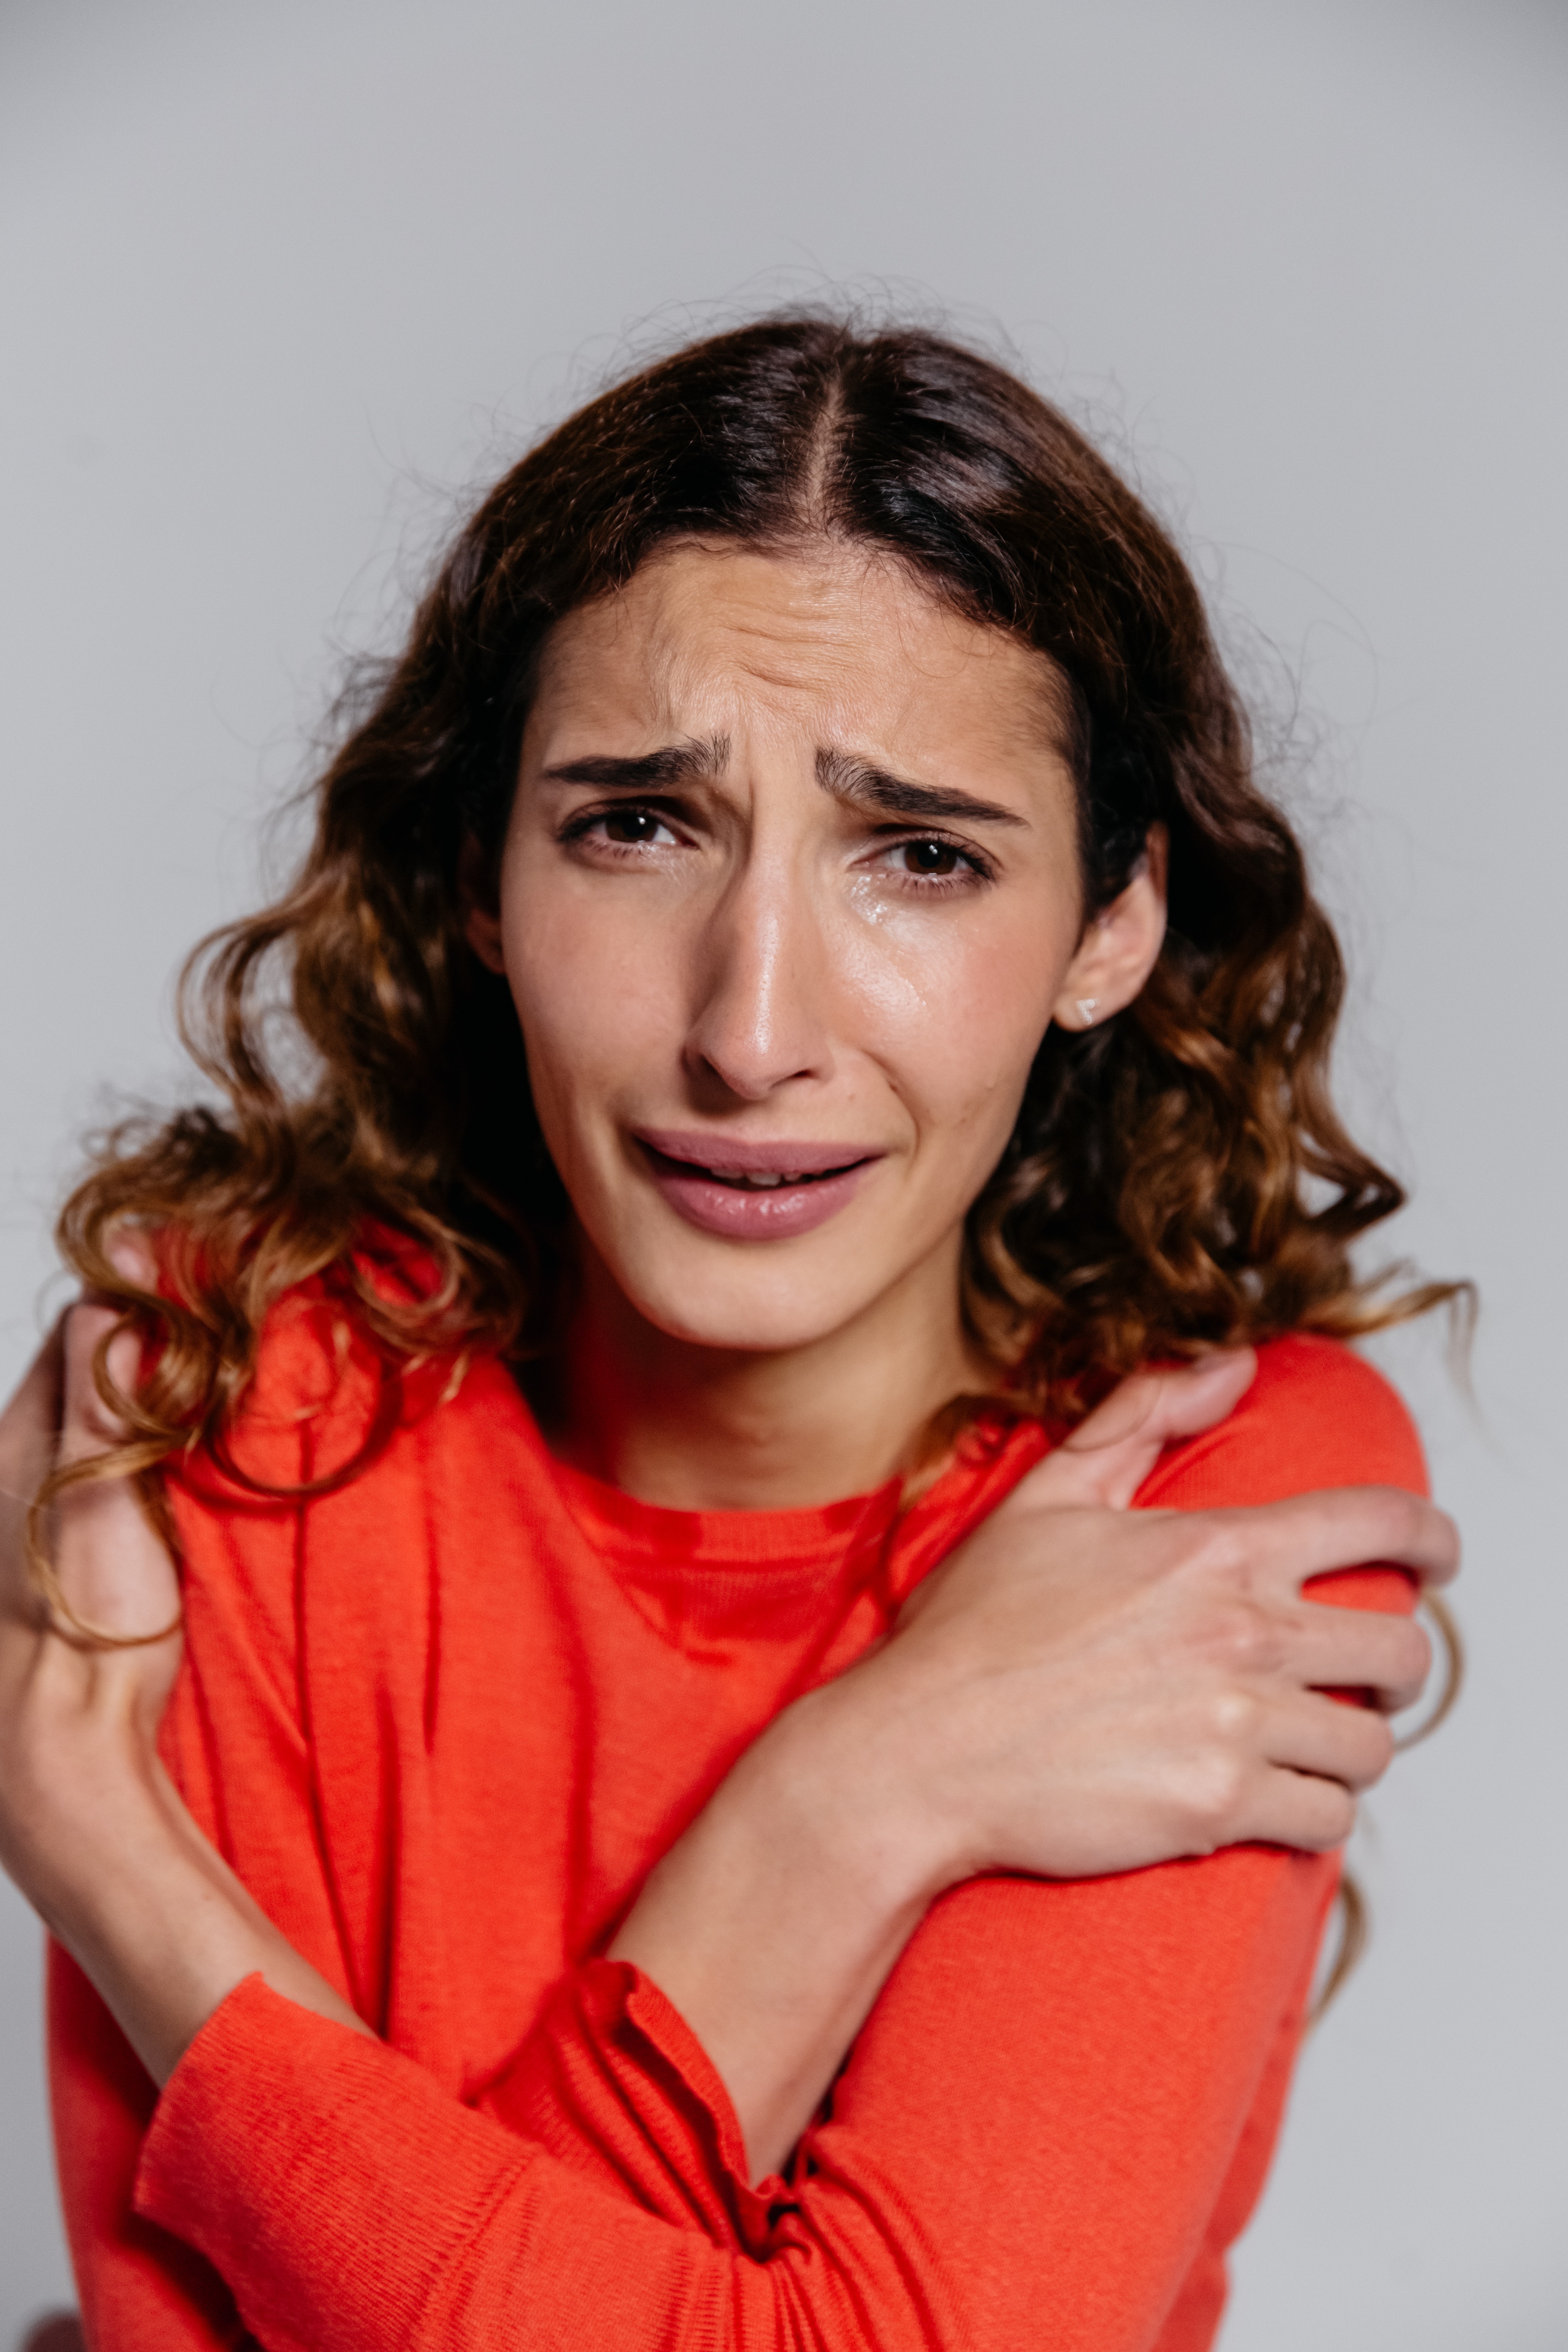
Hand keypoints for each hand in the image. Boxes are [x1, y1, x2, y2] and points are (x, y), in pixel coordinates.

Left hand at [0, 1269, 365, 2084]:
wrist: (62, 1755)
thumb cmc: (82, 1627)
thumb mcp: (102, 1477)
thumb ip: (111, 1372)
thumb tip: (121, 1265)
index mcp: (18, 1441)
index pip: (82, 1333)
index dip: (142, 1301)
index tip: (203, 1283)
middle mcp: (18, 1475)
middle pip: (89, 1381)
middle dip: (149, 1351)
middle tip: (222, 1332)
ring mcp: (43, 1522)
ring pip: (102, 1436)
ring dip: (152, 1411)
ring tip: (213, 1397)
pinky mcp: (74, 1564)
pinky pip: (114, 1487)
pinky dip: (151, 1465)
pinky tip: (187, 1479)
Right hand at [818, 1348, 1457, 1891]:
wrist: (918, 1753)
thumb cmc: (973, 1631)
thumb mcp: (1050, 1497)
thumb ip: (1143, 1418)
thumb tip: (1230, 1365)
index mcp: (1213, 1552)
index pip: (1378, 1524)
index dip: (1432, 1538)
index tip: (1439, 1555)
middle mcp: (1241, 1635)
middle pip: (1399, 1648)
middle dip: (1392, 1663)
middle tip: (1358, 1674)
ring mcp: (1236, 1727)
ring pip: (1372, 1745)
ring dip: (1350, 1744)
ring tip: (1308, 1743)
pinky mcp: (1219, 1809)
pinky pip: (1327, 1819)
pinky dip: (1312, 1813)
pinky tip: (1270, 1798)